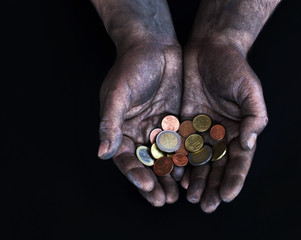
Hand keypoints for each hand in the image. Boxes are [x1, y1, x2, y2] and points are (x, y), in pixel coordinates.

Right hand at [98, 41, 182, 205]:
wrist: (154, 46)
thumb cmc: (131, 67)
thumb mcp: (118, 94)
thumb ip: (110, 123)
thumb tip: (102, 154)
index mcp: (121, 129)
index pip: (127, 158)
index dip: (135, 174)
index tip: (147, 186)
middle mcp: (139, 133)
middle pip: (147, 164)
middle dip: (155, 183)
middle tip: (164, 200)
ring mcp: (159, 129)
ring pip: (165, 158)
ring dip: (170, 176)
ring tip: (179, 194)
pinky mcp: (176, 122)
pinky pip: (181, 144)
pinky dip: (185, 159)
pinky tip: (192, 173)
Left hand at [180, 40, 267, 212]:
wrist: (209, 49)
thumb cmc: (234, 68)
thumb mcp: (249, 90)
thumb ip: (254, 118)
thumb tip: (248, 144)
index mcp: (240, 130)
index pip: (239, 161)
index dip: (235, 179)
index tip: (227, 196)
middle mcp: (221, 135)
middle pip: (218, 167)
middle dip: (213, 186)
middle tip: (206, 205)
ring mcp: (202, 131)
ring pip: (199, 161)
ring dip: (196, 180)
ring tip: (190, 197)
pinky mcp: (184, 123)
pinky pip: (181, 146)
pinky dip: (179, 162)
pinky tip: (175, 176)